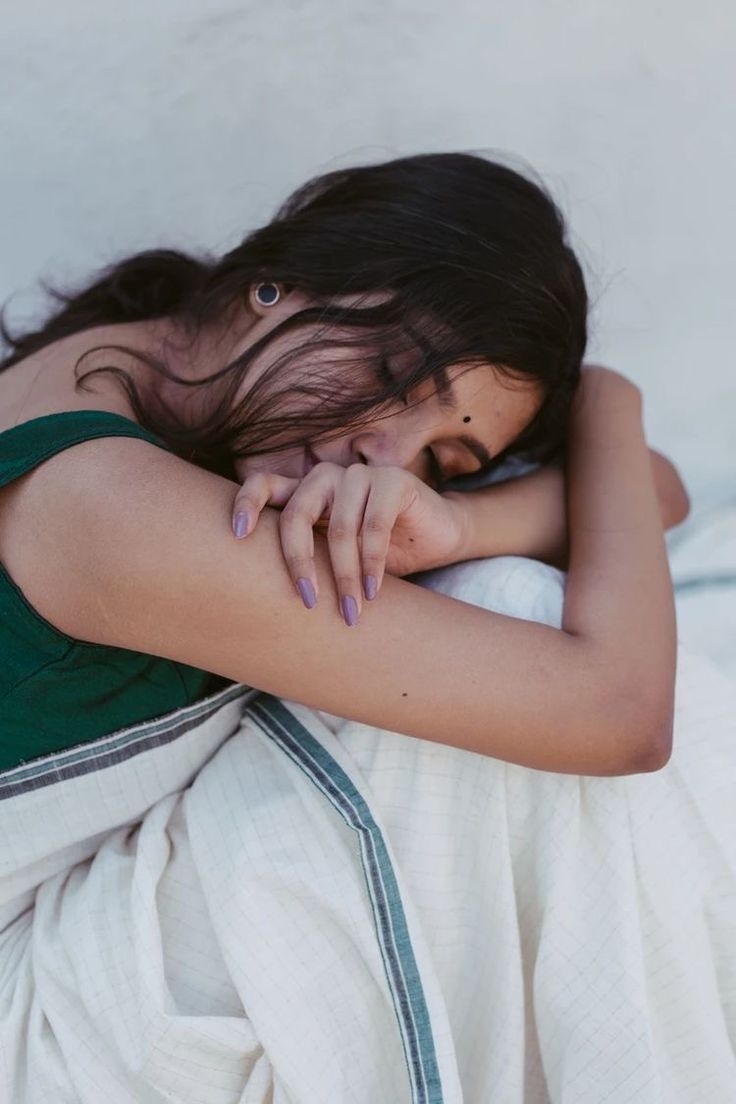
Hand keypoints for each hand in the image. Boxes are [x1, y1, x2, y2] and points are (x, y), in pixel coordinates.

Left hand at [230, 462, 468, 624]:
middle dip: (300, 562)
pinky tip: (373, 591)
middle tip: (307, 601)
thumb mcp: (336, 556)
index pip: (264, 485)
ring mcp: (359, 475)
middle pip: (297, 514)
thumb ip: (308, 557)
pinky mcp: (393, 480)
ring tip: (350, 610)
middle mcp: (326, 477)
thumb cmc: (379, 552)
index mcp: (305, 491)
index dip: (246, 504)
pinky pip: (374, 526)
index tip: (237, 535)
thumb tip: (261, 597)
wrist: (436, 537)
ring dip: (344, 576)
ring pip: (339, 528)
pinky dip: (372, 564)